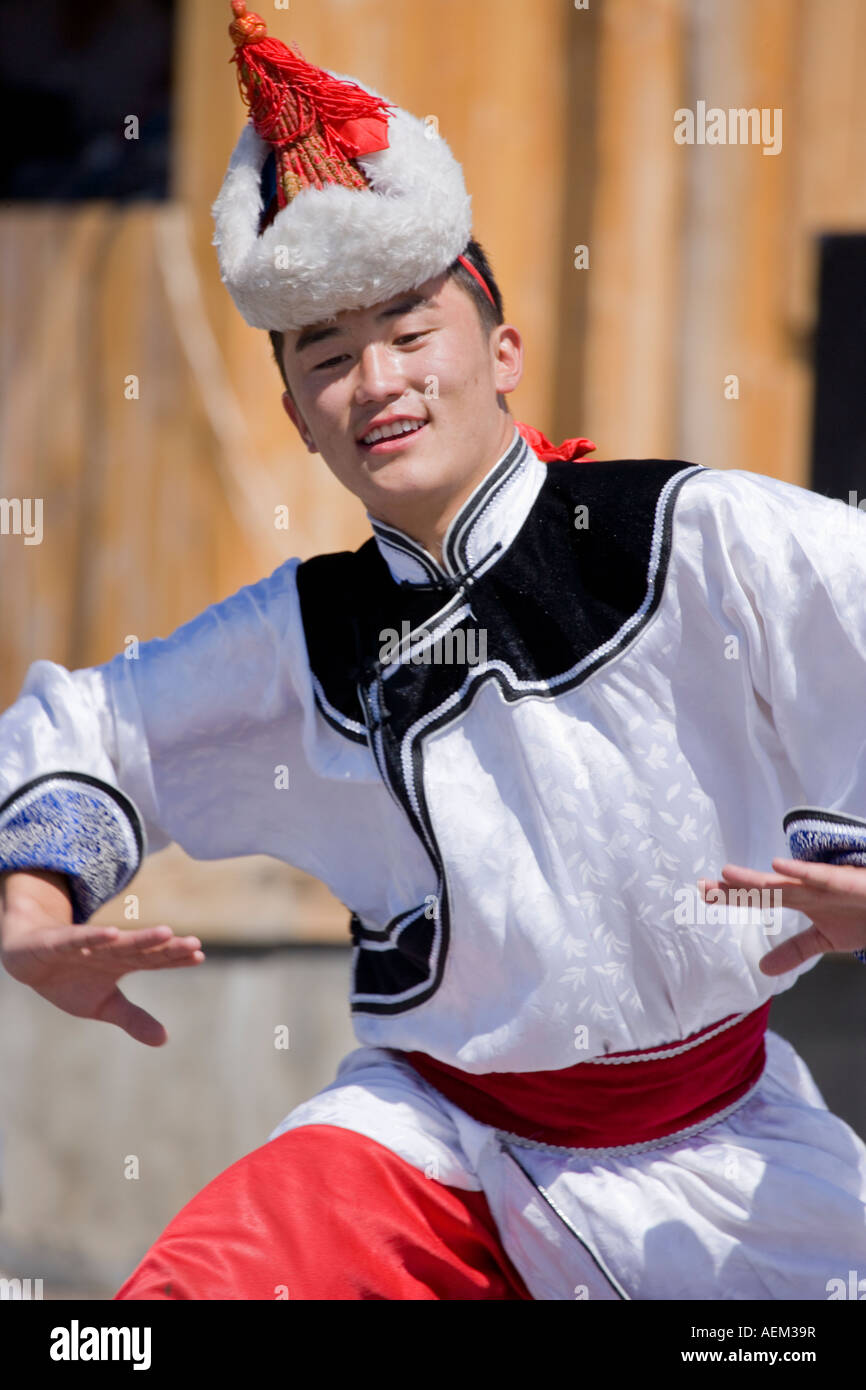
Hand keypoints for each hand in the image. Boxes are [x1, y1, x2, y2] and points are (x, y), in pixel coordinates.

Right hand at [0, 870, 204, 1045]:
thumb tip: (165, 1040)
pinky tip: (112, 933)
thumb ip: (133, 1018)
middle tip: (194, 944)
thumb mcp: (102, 1005)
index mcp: (121, 963)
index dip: (174, 958)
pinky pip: (79, 938)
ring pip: (117, 941)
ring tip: (166, 933)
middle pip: (142, 949)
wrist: (25, 959)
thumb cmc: (69, 979)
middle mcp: (108, 950)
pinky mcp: (59, 942)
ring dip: (140, 938)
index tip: (199, 956)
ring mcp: (86, 944)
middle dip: (166, 947)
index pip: (153, 960)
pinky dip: (94, 936)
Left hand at [698, 859, 865, 975]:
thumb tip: (762, 969)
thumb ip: (794, 950)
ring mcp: (822, 883)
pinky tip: (778, 865)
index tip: (703, 894)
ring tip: (728, 874)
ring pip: (784, 880)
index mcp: (799, 900)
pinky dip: (799, 870)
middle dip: (734, 887)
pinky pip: (819, 876)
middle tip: (702, 886)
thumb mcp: (824, 940)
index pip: (758, 898)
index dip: (732, 896)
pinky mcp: (843, 881)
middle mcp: (805, 888)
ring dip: (756, 878)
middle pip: (763, 887)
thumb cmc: (861, 916)